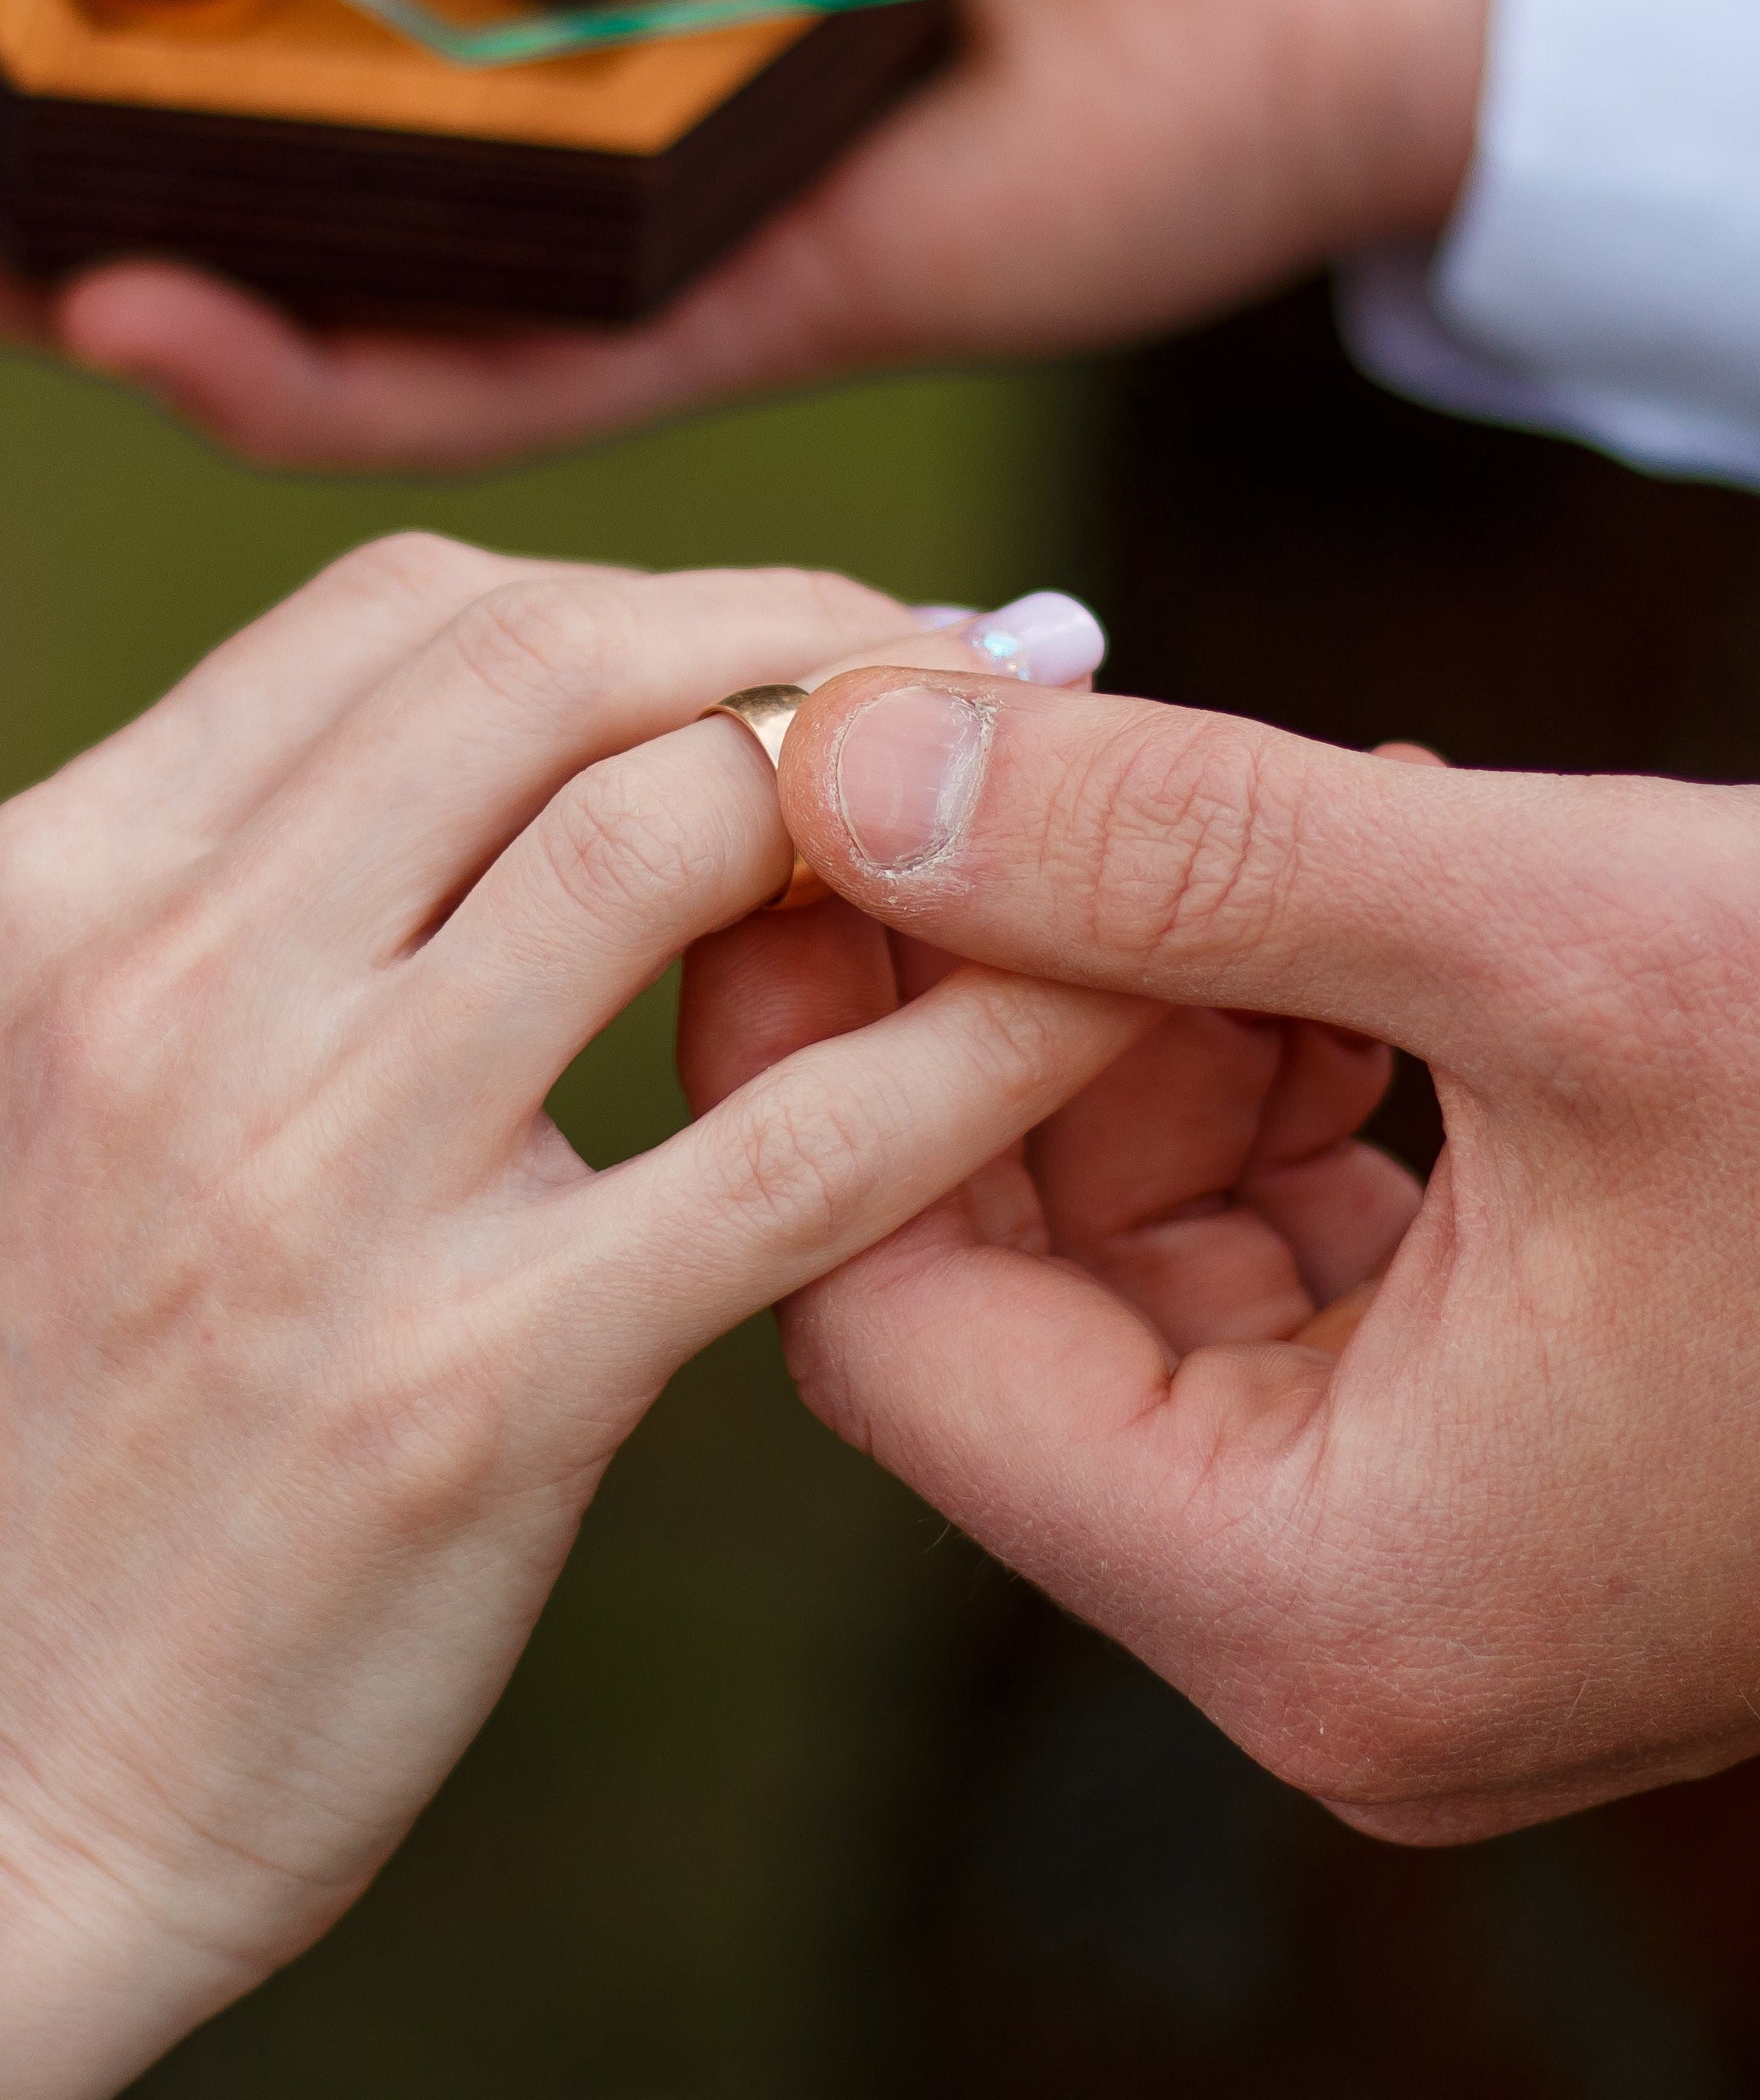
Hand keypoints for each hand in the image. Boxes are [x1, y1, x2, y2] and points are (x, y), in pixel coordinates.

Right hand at [0, 541, 1143, 2099]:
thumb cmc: (48, 1414)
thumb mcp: (65, 1067)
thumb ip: (259, 881)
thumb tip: (557, 734)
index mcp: (61, 882)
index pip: (404, 609)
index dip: (653, 594)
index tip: (803, 643)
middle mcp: (163, 986)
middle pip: (543, 664)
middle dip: (797, 639)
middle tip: (962, 682)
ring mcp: (306, 1181)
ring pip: (665, 836)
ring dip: (890, 807)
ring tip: (1017, 841)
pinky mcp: (466, 1388)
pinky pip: (794, 1146)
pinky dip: (980, 1050)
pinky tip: (1101, 1012)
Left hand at [688, 662, 1759, 1843]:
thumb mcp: (1559, 937)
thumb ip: (1177, 846)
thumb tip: (852, 756)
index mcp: (1319, 1603)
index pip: (882, 1328)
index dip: (825, 1053)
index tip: (820, 818)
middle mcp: (1336, 1624)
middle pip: (996, 1282)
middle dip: (1003, 1003)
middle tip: (1017, 765)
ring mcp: (1410, 1543)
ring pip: (1126, 1240)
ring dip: (1152, 1006)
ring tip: (1279, 826)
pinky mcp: (1485, 1442)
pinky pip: (1269, 1238)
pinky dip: (1271, 1053)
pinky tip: (1364, 906)